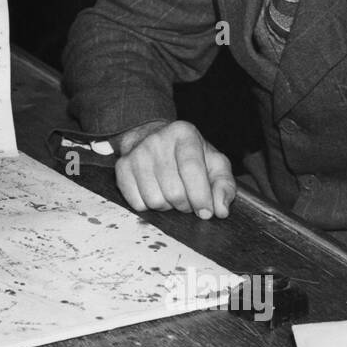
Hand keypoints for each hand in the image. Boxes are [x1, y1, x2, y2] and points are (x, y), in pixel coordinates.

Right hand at [113, 119, 234, 219]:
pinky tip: (155, 193)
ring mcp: (136, 153)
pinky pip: (137, 203)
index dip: (200, 196)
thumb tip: (221, 210)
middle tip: (188, 201)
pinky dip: (149, 206)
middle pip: (173, 190)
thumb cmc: (189, 155)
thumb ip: (224, 186)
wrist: (153, 138)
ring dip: (167, 206)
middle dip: (185, 205)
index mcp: (184, 134)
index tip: (206, 213)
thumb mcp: (214, 164)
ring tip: (171, 195)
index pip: (191, 169)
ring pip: (154, 200)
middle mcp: (157, 140)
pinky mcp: (121, 167)